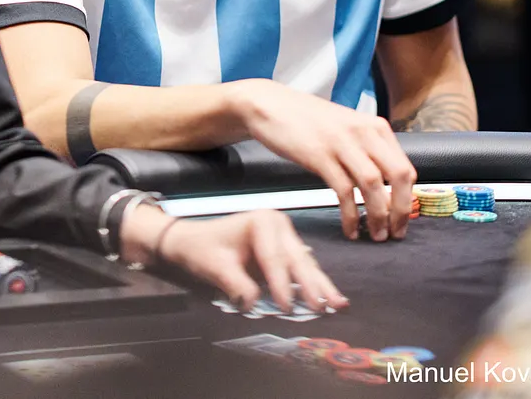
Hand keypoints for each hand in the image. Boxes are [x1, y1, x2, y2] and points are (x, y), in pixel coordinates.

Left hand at [123, 206, 347, 313]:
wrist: (191, 241)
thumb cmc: (201, 249)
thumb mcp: (214, 267)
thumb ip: (236, 284)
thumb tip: (254, 303)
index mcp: (262, 222)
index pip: (274, 258)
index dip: (281, 285)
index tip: (286, 308)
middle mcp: (278, 225)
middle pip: (297, 260)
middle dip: (313, 285)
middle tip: (328, 306)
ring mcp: (284, 236)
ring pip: (305, 264)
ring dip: (321, 286)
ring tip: (339, 305)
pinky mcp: (285, 249)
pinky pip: (301, 268)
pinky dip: (313, 284)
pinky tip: (329, 298)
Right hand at [233, 80, 415, 241]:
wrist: (271, 105)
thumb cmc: (308, 121)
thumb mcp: (347, 129)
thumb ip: (367, 151)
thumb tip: (384, 187)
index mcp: (375, 127)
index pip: (405, 167)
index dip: (408, 198)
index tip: (402, 219)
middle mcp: (364, 132)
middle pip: (397, 176)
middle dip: (400, 210)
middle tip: (395, 233)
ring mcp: (342, 143)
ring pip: (373, 185)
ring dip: (378, 216)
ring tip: (376, 235)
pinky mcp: (319, 155)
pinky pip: (343, 191)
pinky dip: (350, 215)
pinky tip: (349, 229)